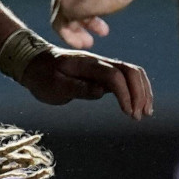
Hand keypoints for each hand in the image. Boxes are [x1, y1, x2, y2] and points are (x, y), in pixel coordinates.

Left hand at [20, 48, 152, 118]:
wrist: (34, 64)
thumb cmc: (42, 77)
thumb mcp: (53, 85)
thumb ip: (77, 87)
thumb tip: (101, 92)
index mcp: (86, 64)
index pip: (114, 76)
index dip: (125, 94)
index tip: (128, 113)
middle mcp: (99, 62)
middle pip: (130, 71)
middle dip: (140, 93)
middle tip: (140, 115)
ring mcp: (103, 66)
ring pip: (132, 74)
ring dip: (142, 92)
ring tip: (144, 113)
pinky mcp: (104, 73)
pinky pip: (126, 79)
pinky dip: (136, 90)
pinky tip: (138, 105)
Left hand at [51, 0, 147, 47]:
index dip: (82, 3)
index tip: (94, 14)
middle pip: (66, 2)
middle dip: (81, 18)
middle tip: (95, 30)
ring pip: (61, 14)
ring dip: (75, 29)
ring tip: (87, 42)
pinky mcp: (66, 5)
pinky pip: (59, 25)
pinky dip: (69, 36)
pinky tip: (83, 43)